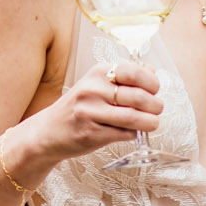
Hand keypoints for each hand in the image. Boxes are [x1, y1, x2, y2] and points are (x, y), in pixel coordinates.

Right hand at [21, 61, 162, 164]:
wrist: (49, 131)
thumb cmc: (79, 107)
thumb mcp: (97, 84)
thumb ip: (124, 77)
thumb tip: (151, 71)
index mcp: (98, 73)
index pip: (136, 73)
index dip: (152, 83)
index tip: (155, 91)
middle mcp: (93, 90)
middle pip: (139, 97)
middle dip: (156, 106)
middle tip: (157, 110)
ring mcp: (91, 112)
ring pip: (134, 118)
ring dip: (150, 122)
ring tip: (152, 123)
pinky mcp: (92, 133)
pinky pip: (124, 134)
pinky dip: (135, 134)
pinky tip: (133, 132)